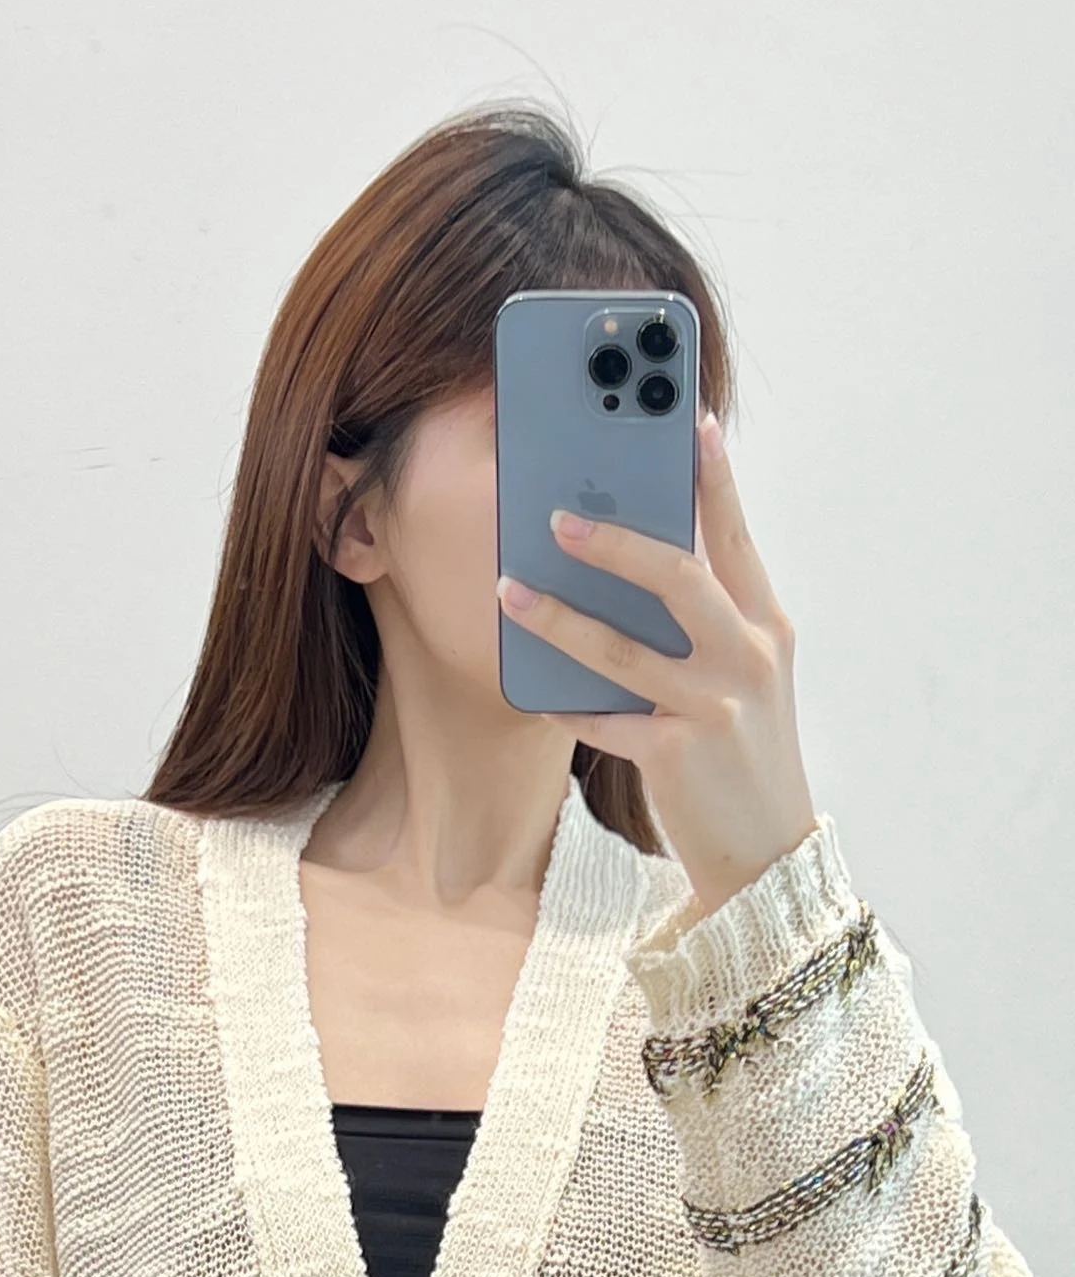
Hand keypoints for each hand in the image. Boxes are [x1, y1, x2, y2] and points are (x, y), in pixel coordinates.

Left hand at [496, 414, 817, 917]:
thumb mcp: (746, 681)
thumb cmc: (743, 758)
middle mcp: (747, 658)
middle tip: (556, 516)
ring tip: (510, 591)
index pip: (735, 537)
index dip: (712, 477)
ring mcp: (713, 707)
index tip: (686, 419)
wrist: (767, 857)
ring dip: (558, 617)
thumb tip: (637, 564)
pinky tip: (529, 688)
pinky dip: (563, 704)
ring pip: (621, 648)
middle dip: (614, 540)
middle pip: (677, 576)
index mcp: (766, 627)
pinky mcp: (675, 755)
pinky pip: (602, 718)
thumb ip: (707, 624)